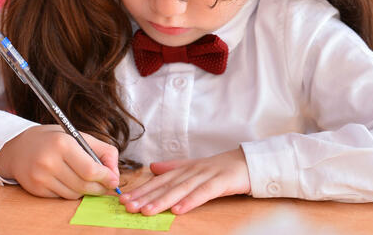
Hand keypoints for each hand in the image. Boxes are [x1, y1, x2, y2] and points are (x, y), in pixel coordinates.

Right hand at [0, 125, 119, 198]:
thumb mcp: (77, 135)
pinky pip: (62, 198)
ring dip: (85, 190)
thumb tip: (115, 174)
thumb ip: (101, 150)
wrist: (18, 148)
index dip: (106, 178)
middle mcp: (49, 161)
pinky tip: (68, 180)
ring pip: (75, 194)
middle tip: (105, 185)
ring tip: (85, 179)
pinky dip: (70, 192)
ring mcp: (41, 177)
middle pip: (84, 185)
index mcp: (62, 144)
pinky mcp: (36, 189)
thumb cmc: (53, 140)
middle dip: (100, 188)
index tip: (114, 180)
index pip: (91, 170)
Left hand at [118, 148, 250, 214]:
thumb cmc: (220, 169)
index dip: (141, 190)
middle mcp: (192, 171)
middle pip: (166, 186)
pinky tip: (178, 210)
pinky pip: (204, 193)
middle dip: (146, 197)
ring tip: (147, 211)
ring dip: (163, 201)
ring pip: (181, 189)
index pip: (159, 181)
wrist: (248, 162)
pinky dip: (190, 201)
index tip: (124, 198)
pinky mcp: (221, 182)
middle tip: (128, 206)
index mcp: (184, 169)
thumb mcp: (194, 168)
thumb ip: (174, 168)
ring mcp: (206, 175)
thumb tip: (152, 168)